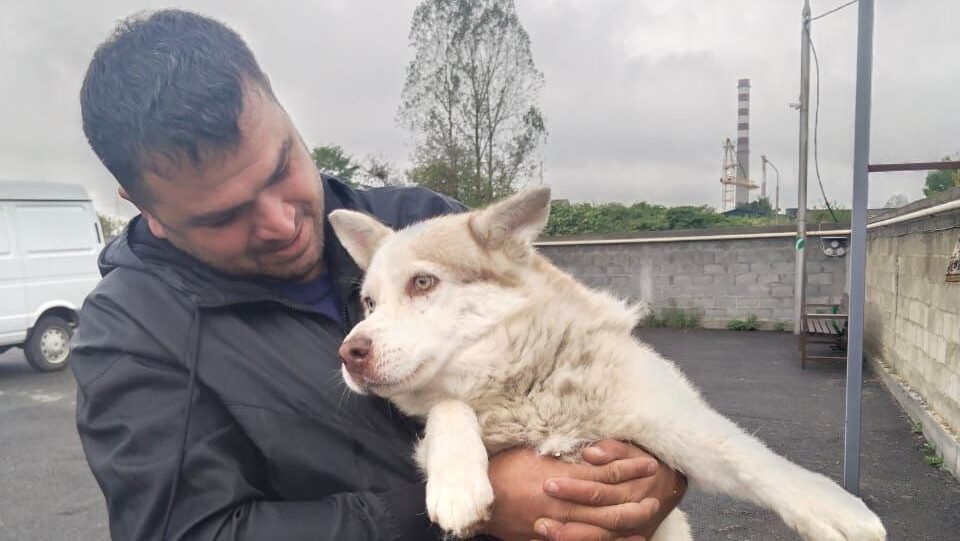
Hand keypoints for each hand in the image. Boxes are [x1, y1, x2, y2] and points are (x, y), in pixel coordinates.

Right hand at [484, 440, 686, 540]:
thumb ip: (561, 455)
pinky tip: (628, 539)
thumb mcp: (532, 453)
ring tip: (647, 513)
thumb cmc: (503, 470)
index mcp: (561, 477)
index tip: (648, 464)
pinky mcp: (551, 539)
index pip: (606, 473)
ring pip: (604, 527)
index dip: (630, 468)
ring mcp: (559, 525)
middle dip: (636, 498)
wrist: (479, 500)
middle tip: (655, 494)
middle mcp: (565, 503)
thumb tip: (583, 449)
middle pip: (611, 504)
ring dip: (629, 520)